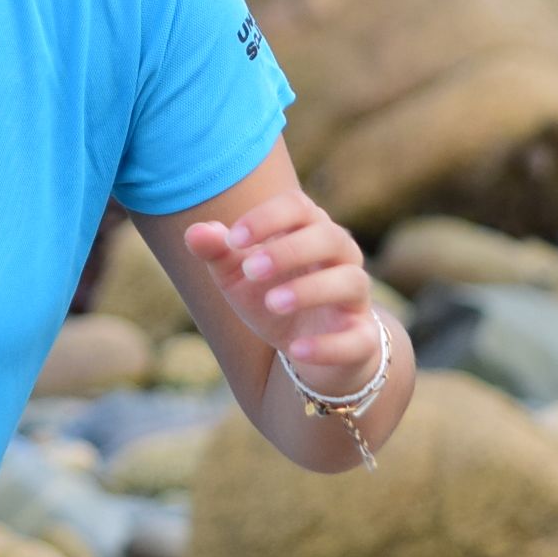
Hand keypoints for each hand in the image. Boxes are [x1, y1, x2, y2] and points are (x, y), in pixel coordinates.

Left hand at [184, 185, 384, 393]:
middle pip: (330, 237)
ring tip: (272, 303)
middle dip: (289, 251)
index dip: (267, 218)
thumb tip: (195, 233)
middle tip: (251, 270)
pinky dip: (328, 345)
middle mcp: (341, 258)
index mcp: (309, 231)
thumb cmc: (270, 296)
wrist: (306, 349)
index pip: (298, 207)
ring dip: (310, 290)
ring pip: (351, 281)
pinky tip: (296, 349)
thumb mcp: (236, 276)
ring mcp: (355, 299)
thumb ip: (216, 251)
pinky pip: (358, 339)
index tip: (233, 239)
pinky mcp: (362, 339)